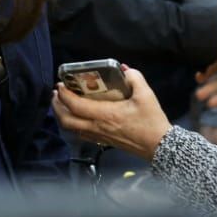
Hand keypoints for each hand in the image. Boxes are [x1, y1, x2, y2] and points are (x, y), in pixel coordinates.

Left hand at [53, 68, 172, 160]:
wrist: (160, 146)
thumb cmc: (152, 121)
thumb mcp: (146, 95)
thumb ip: (135, 78)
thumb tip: (124, 69)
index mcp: (105, 114)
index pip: (76, 105)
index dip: (64, 95)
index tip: (60, 84)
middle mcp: (97, 126)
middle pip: (66, 120)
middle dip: (57, 106)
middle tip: (56, 94)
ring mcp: (99, 136)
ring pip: (71, 129)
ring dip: (62, 116)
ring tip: (62, 104)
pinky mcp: (103, 142)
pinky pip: (80, 134)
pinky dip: (72, 125)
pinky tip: (76, 117)